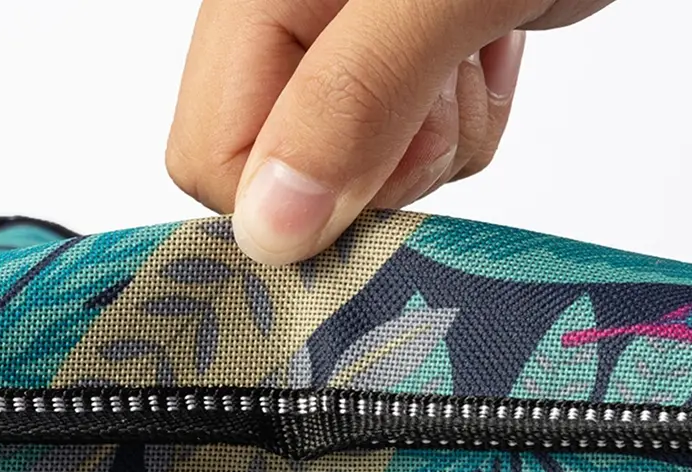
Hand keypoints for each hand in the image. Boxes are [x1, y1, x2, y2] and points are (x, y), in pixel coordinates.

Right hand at [167, 0, 615, 264]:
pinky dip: (465, 127)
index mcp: (257, 0)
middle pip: (290, 179)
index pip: (211, 160)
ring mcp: (350, 54)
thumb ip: (350, 99)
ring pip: (364, 176)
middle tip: (435, 85)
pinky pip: (418, 154)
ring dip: (435, 144)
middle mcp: (290, 32)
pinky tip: (480, 54)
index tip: (378, 159)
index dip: (293, 194)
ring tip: (464, 52)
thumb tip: (269, 228)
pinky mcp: (407, 69)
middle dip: (378, 168)